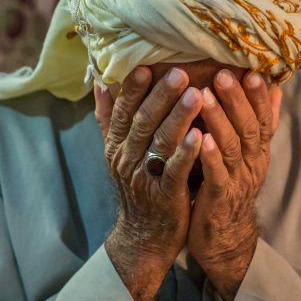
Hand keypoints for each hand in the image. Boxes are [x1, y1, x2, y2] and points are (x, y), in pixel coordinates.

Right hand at [94, 66, 202, 300]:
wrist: (143, 235)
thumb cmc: (137, 187)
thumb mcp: (117, 153)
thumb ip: (109, 119)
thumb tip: (100, 82)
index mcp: (117, 145)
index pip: (123, 111)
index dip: (133, 88)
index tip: (147, 65)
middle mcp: (127, 158)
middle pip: (143, 122)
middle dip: (161, 96)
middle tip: (181, 73)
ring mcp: (144, 177)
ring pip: (160, 142)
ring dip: (178, 118)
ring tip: (197, 95)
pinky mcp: (164, 195)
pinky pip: (175, 170)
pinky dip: (186, 152)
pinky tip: (199, 135)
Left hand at [187, 69, 281, 300]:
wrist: (225, 235)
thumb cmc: (232, 187)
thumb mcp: (250, 156)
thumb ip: (260, 126)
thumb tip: (277, 92)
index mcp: (258, 151)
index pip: (262, 118)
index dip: (258, 95)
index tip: (251, 70)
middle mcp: (252, 163)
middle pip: (248, 128)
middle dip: (237, 100)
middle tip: (223, 74)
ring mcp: (237, 180)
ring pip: (231, 146)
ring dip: (219, 120)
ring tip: (205, 96)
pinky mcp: (219, 198)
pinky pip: (216, 175)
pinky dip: (210, 157)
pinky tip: (201, 139)